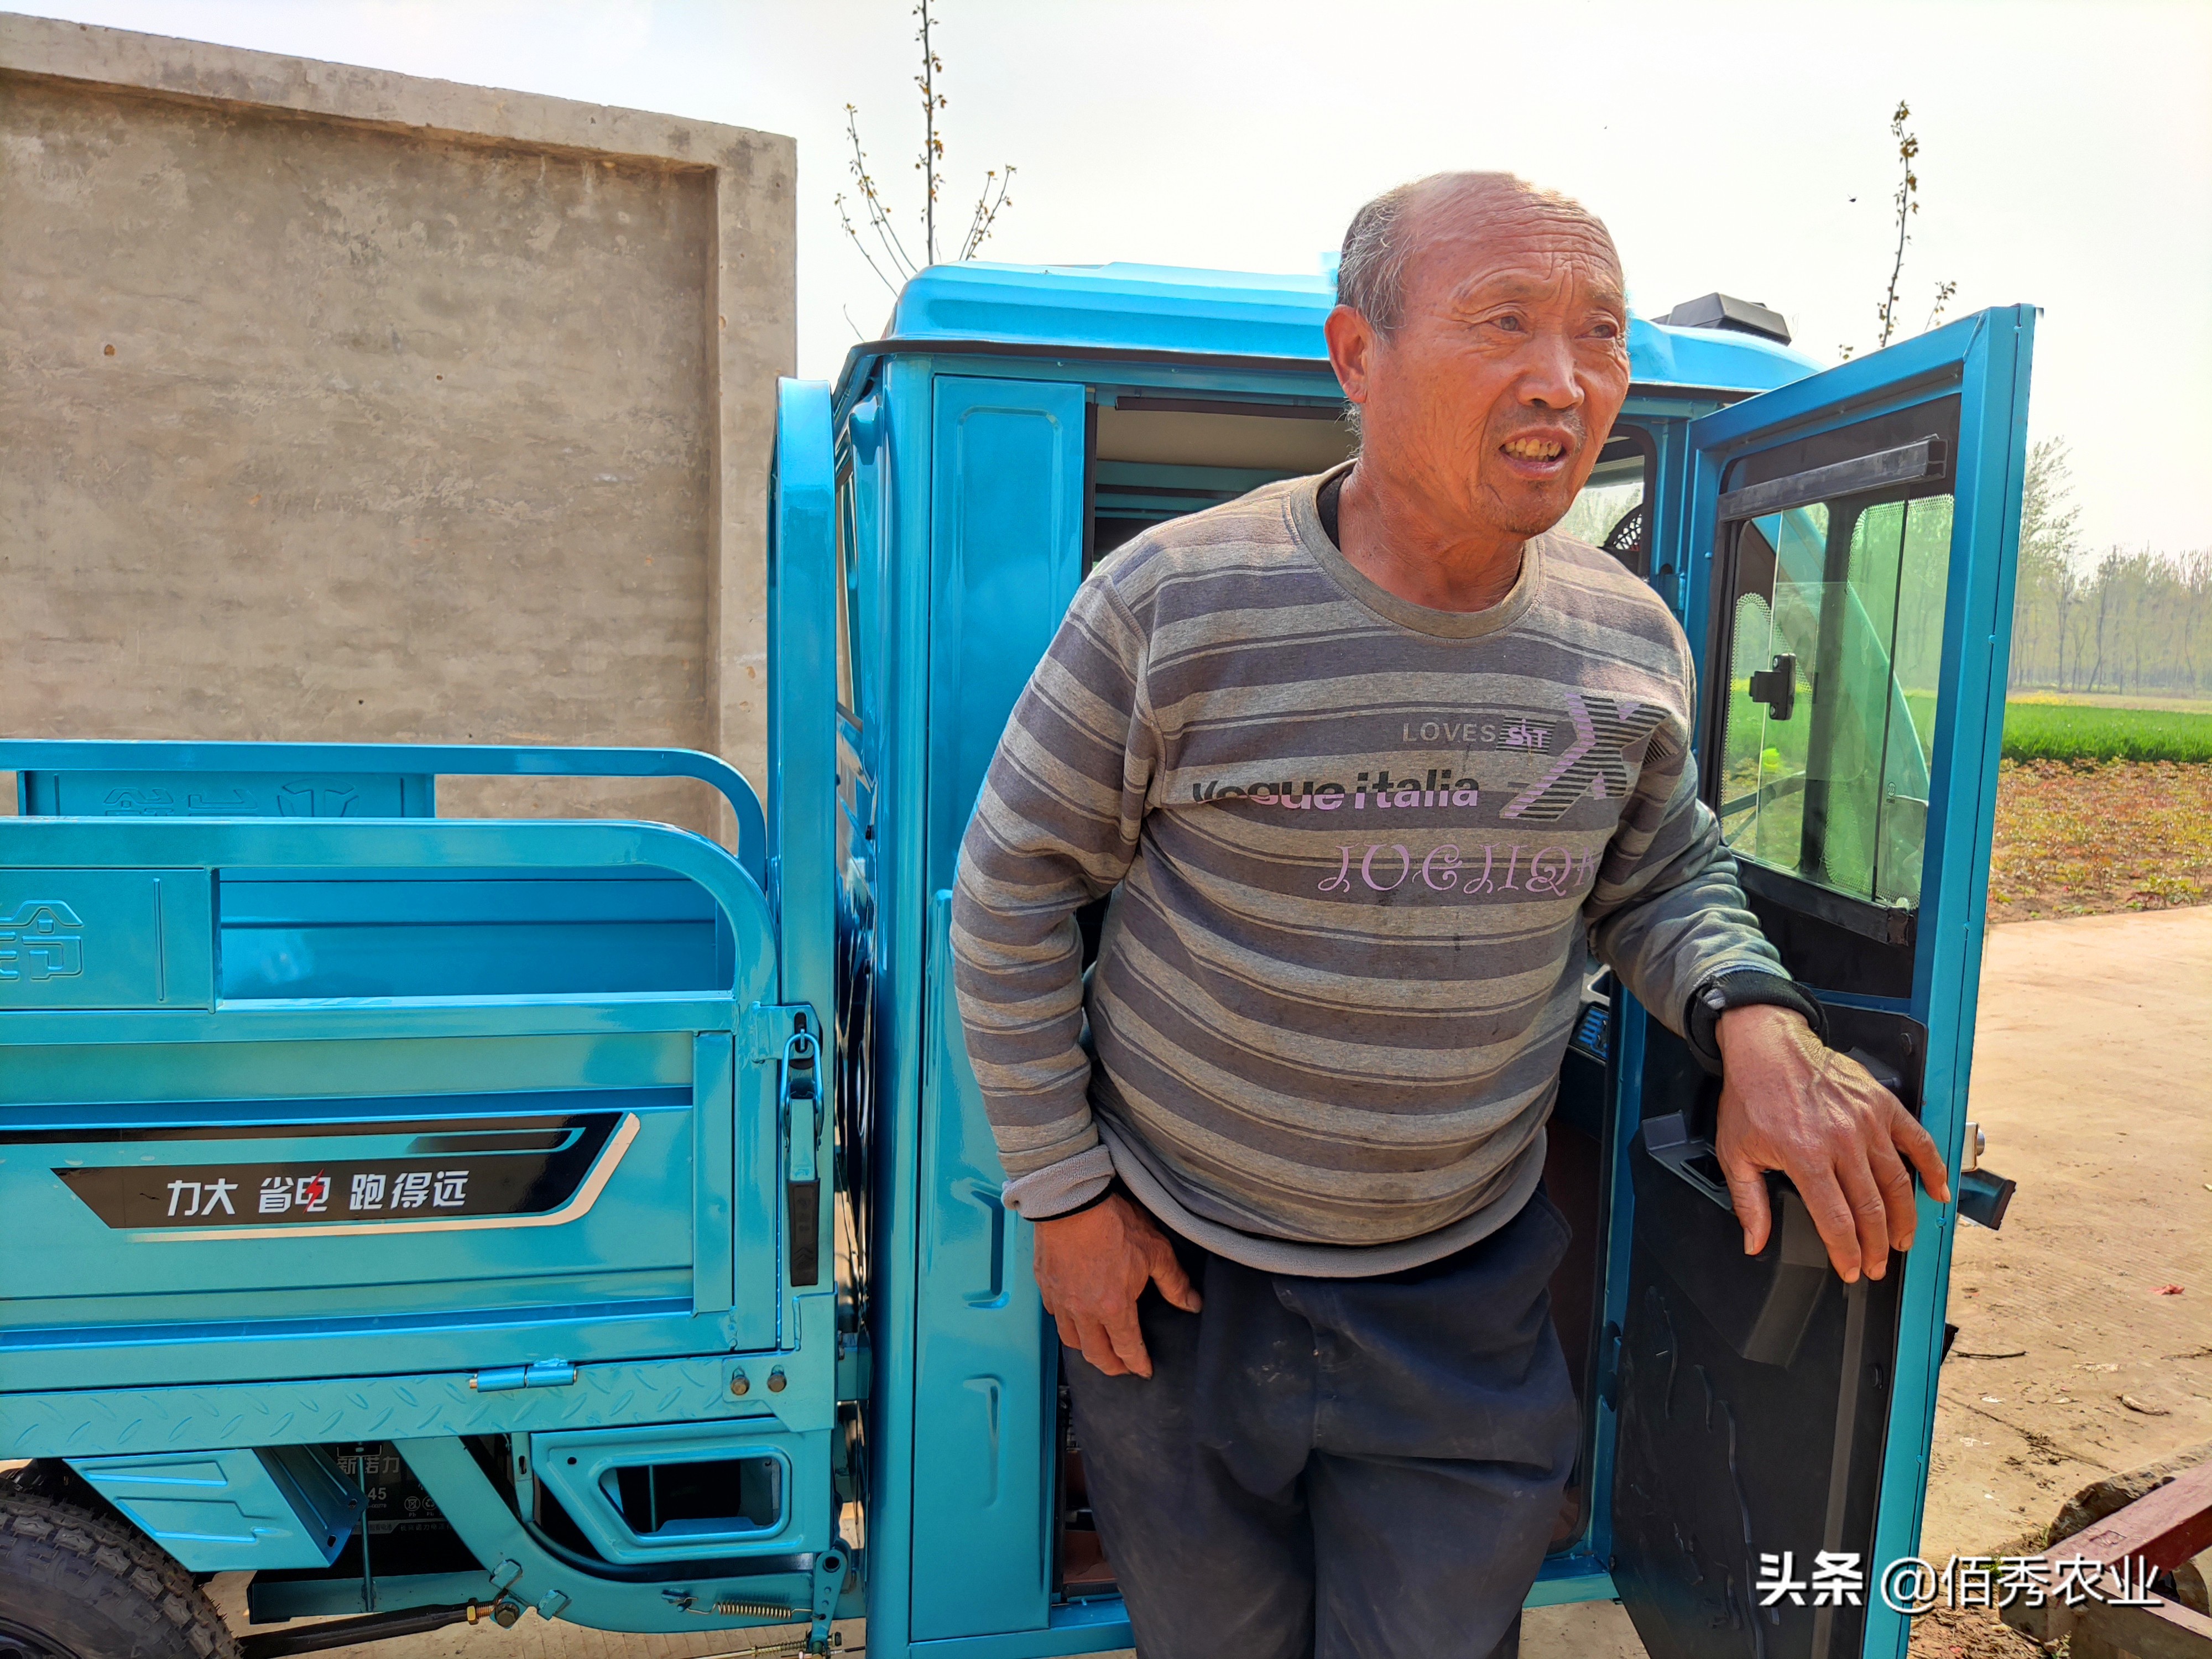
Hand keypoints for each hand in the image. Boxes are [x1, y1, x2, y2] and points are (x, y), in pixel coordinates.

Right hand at [1032, 1193, 1200, 1378]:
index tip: (1144, 1371)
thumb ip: (1174, 1282)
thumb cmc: (1113, 1222)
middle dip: (1112, 1367)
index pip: (1127, 1349)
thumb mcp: (1155, 1251)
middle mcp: (1083, 1312)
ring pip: (1071, 1340)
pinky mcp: (1044, 1285)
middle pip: (1096, 1355)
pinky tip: (1074, 1318)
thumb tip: (1193, 1304)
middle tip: (1123, 1367)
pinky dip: (1066, 1324)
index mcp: (1114, 1308)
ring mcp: (1060, 1300)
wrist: (1071, 1199)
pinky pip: (1054, 1316)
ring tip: (1098, 1348)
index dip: (1138, 1364)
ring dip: (1087, 1350)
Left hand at [1713, 1005, 1951, 1283]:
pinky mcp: (1882, 1104)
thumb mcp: (1735, 1152)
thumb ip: (1748, 1202)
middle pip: (1871, 1209)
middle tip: (1877, 1265)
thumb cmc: (1752, 1095)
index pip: (1836, 1219)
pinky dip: (1932, 1168)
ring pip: (1897, 1182)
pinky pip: (1917, 1140)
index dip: (1846, 1252)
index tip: (1851, 1269)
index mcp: (1805, 1155)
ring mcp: (1867, 1121)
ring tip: (1901, 1242)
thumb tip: (1754, 1241)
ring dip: (1904, 1219)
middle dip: (1876, 1246)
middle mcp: (1841, 1140)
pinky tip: (1938, 1191)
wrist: (1767, 1045)